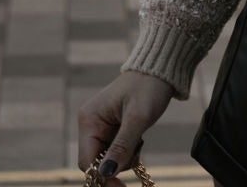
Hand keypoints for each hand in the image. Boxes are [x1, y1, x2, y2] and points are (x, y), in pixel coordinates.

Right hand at [77, 71, 174, 185]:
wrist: (160, 70)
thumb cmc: (148, 87)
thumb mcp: (138, 118)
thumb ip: (122, 146)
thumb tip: (106, 172)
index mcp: (89, 120)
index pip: (87, 161)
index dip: (102, 177)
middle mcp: (91, 124)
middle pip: (97, 163)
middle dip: (117, 165)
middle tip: (137, 156)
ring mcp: (101, 127)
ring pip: (108, 159)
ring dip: (125, 157)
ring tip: (140, 139)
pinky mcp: (112, 129)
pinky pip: (116, 151)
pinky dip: (128, 151)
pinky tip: (138, 139)